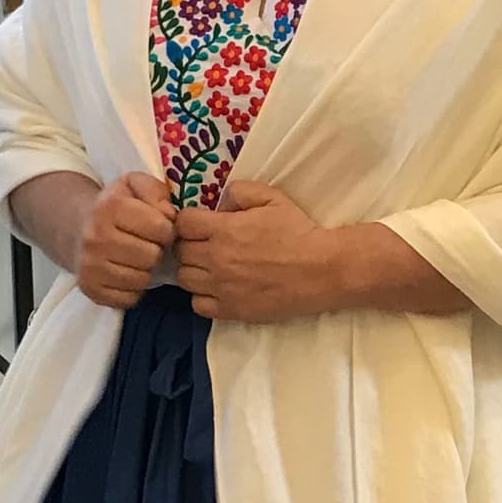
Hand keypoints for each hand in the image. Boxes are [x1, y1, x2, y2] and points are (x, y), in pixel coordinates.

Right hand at [77, 172, 175, 309]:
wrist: (78, 230)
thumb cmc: (116, 207)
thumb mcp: (134, 185)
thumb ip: (156, 190)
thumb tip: (169, 215)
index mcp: (109, 207)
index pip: (159, 228)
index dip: (166, 229)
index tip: (159, 228)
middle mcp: (95, 237)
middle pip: (151, 256)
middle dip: (156, 251)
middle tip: (148, 245)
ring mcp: (90, 265)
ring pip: (141, 279)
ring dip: (146, 270)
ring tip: (138, 258)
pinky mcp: (90, 289)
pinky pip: (128, 299)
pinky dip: (133, 289)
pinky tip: (127, 274)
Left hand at [174, 181, 333, 321]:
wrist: (322, 271)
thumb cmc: (299, 232)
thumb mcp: (272, 198)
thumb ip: (240, 192)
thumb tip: (221, 200)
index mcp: (223, 229)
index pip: (182, 223)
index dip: (188, 221)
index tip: (200, 224)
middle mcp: (215, 259)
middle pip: (180, 252)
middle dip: (189, 245)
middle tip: (205, 245)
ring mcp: (221, 287)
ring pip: (184, 279)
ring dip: (194, 271)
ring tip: (210, 268)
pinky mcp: (231, 310)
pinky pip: (198, 305)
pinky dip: (203, 297)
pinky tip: (218, 289)